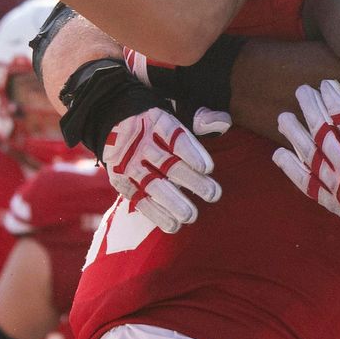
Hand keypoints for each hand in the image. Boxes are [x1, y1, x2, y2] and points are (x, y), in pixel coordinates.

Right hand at [102, 105, 224, 232]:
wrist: (116, 124)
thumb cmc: (158, 125)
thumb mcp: (178, 113)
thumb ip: (201, 119)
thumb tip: (223, 123)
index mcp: (156, 121)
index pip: (174, 136)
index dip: (190, 152)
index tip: (208, 168)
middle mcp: (140, 142)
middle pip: (165, 162)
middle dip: (190, 180)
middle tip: (212, 194)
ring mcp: (128, 163)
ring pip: (152, 183)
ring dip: (172, 202)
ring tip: (191, 216)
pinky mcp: (121, 180)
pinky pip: (138, 199)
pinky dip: (155, 213)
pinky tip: (173, 225)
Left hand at [271, 80, 339, 224]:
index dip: (334, 100)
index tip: (324, 84)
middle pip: (324, 135)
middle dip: (311, 110)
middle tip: (301, 91)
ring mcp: (339, 189)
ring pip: (311, 157)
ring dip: (295, 136)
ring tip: (283, 117)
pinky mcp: (334, 205)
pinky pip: (307, 186)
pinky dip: (292, 170)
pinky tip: (279, 153)